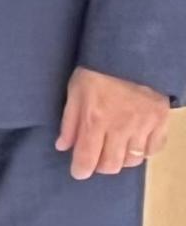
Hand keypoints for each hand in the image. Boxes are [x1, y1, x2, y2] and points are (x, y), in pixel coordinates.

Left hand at [55, 66, 172, 180]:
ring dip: (121, 159)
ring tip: (115, 148)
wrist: (132, 53)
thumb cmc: (97, 71)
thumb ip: (70, 122)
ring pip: (133, 161)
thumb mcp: (75, 92)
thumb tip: (63, 147)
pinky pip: (154, 149)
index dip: (81, 170)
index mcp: (95, 120)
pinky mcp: (161, 121)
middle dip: (100, 166)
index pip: (87, 158)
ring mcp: (144, 125)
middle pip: (111, 165)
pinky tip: (135, 143)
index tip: (78, 172)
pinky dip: (144, 151)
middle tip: (96, 157)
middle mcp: (120, 127)